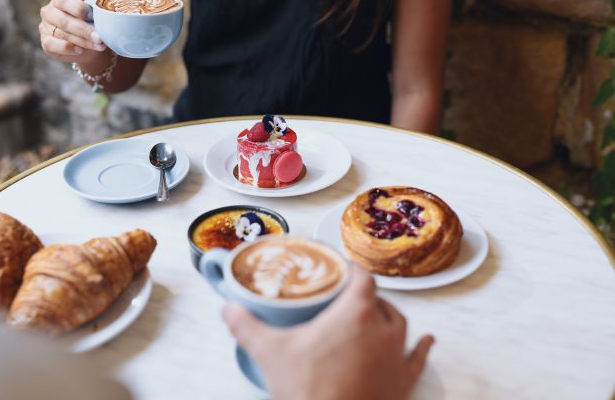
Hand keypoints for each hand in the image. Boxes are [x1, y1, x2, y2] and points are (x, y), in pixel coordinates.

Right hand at [39, 0, 106, 64]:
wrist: (86, 45)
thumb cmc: (89, 24)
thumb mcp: (93, 15)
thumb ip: (95, 13)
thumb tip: (105, 16)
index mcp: (59, 0)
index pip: (63, 0)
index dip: (78, 8)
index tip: (92, 16)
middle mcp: (49, 12)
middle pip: (64, 20)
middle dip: (84, 30)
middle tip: (99, 38)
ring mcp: (44, 27)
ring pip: (62, 34)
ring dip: (83, 41)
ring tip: (99, 45)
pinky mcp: (45, 42)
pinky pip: (52, 45)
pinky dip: (67, 48)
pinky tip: (80, 50)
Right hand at [222, 265, 433, 399]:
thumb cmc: (308, 392)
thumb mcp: (271, 353)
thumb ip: (246, 326)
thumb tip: (229, 310)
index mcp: (355, 314)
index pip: (361, 278)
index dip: (351, 270)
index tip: (341, 270)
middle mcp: (382, 330)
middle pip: (379, 300)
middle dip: (363, 296)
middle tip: (344, 299)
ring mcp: (396, 357)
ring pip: (398, 324)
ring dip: (386, 316)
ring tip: (375, 315)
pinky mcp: (403, 382)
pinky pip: (417, 358)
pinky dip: (421, 347)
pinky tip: (428, 340)